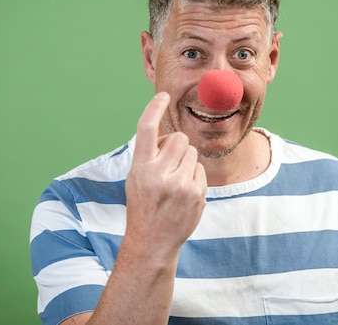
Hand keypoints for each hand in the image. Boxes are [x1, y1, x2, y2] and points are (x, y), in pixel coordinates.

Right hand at [124, 92, 207, 255]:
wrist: (152, 242)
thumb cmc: (143, 205)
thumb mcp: (136, 178)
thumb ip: (150, 155)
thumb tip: (172, 135)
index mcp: (140, 167)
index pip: (146, 129)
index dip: (154, 108)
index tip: (163, 96)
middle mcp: (158, 174)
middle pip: (179, 138)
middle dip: (176, 147)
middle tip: (168, 165)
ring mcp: (179, 185)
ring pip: (192, 152)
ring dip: (185, 162)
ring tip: (174, 182)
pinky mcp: (196, 194)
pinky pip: (200, 170)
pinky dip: (194, 177)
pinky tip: (183, 194)